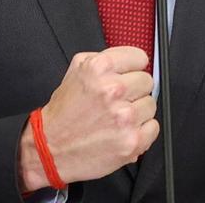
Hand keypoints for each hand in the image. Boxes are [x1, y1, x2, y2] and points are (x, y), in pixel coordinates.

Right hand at [19, 46, 158, 190]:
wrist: (50, 147)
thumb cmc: (64, 112)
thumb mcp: (76, 69)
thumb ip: (103, 58)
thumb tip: (130, 60)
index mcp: (100, 68)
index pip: (140, 58)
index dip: (134, 66)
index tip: (130, 73)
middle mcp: (113, 90)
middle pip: (147, 81)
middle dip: (135, 89)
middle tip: (119, 99)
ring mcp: (124, 117)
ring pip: (151, 104)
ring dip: (138, 110)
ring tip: (118, 117)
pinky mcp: (131, 141)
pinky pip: (154, 127)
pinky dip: (142, 130)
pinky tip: (124, 130)